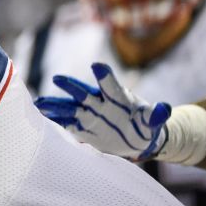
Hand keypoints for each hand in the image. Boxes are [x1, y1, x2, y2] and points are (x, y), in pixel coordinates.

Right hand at [34, 62, 171, 160]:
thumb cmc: (145, 125)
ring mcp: (89, 115)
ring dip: (56, 105)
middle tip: (58, 79)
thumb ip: (157, 115)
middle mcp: (99, 103)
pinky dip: (55, 120)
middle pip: (83, 92)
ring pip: (70, 108)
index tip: (97, 66)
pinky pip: (66, 123)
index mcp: (117, 97)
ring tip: (40, 103)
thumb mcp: (153, 121)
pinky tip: (41, 117)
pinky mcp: (83, 128)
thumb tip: (165, 109)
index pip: (110, 84)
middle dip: (71, 86)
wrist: (137, 138)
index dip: (104, 75)